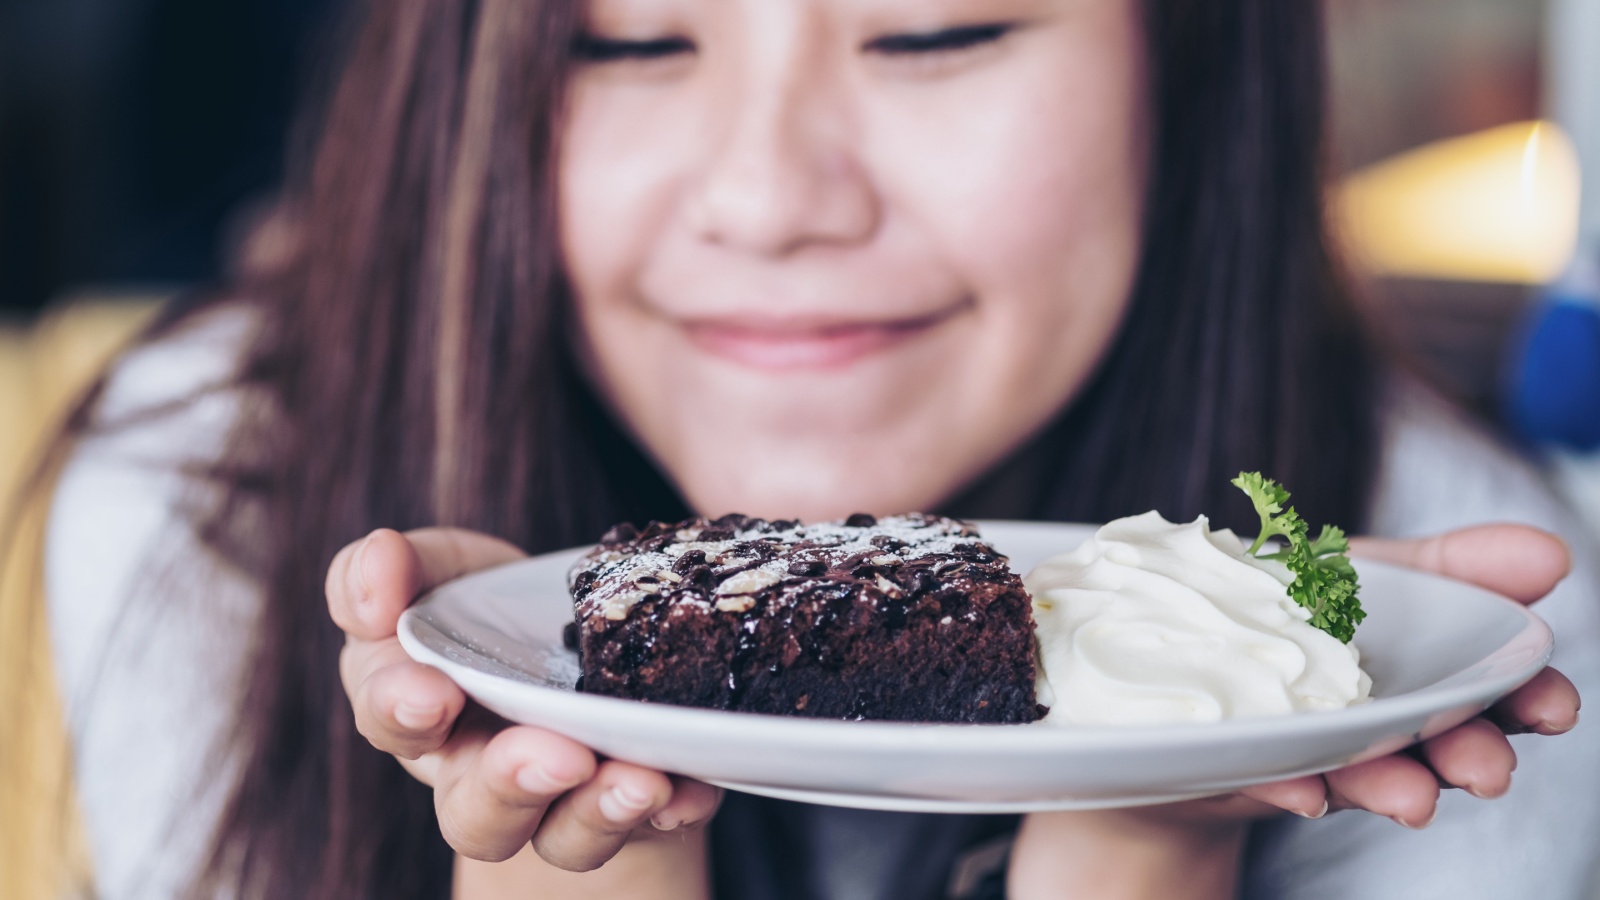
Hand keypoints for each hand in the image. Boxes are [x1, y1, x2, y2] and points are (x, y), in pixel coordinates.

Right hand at [327, 528, 721, 875]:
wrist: (573, 644)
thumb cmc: (483, 612)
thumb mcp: (442, 568)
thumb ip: (398, 564)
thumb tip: (377, 558)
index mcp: (418, 708)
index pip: (389, 714)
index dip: (402, 707)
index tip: (433, 693)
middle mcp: (479, 772)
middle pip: (474, 808)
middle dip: (512, 783)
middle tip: (556, 755)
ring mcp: (557, 800)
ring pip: (560, 837)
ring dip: (597, 811)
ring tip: (639, 783)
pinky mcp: (629, 804)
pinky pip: (653, 825)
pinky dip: (675, 808)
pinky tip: (691, 789)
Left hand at [1009, 524, 1581, 899]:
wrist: (1169, 670)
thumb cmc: (1284, 615)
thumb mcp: (1363, 572)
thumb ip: (1451, 565)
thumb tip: (1553, 550)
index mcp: (1421, 675)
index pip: (1492, 690)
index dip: (1529, 698)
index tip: (1555, 705)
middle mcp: (1381, 724)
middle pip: (1439, 746)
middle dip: (1468, 757)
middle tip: (1488, 768)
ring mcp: (1318, 752)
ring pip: (1365, 776)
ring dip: (1391, 786)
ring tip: (1411, 798)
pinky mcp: (1251, 769)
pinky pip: (1274, 778)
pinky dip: (1294, 785)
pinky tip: (1304, 790)